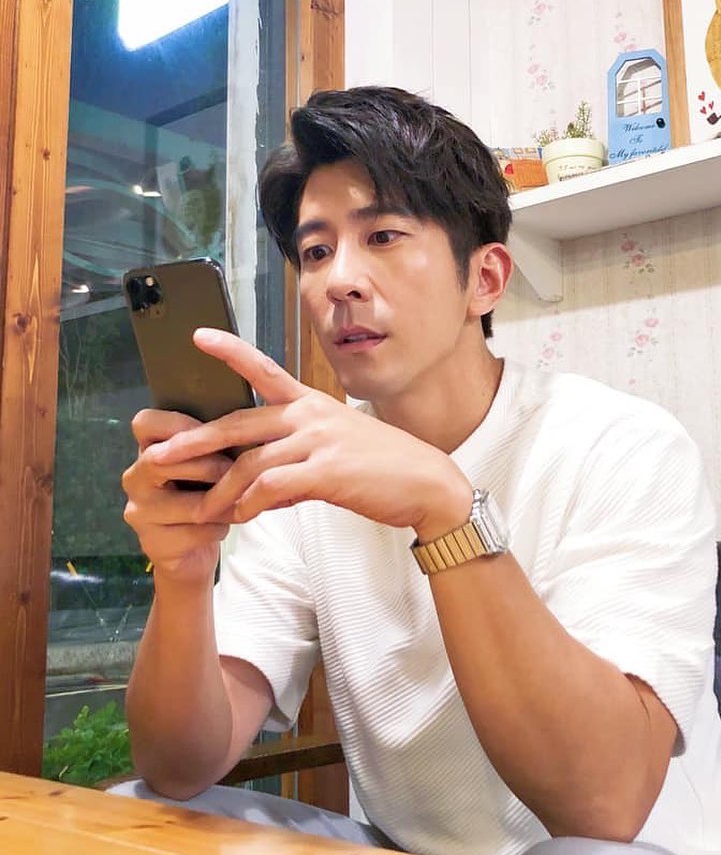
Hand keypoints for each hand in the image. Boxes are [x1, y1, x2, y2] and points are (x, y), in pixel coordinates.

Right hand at [122, 409, 235, 586]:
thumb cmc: (206, 495)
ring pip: (189, 503)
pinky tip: (225, 525)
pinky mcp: (152, 542)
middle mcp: (135, 478)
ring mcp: (139, 512)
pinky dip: (219, 528)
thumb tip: (249, 422)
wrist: (193, 551)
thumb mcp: (209, 462)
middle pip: (163, 459)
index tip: (215, 431)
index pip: (145, 423)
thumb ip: (215, 441)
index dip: (179, 424)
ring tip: (243, 500)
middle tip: (240, 469)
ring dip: (224, 502)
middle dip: (211, 464)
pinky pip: (195, 531)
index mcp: (148, 450)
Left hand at [150, 329, 472, 538]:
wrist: (427, 483)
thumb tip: (263, 487)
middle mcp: (310, 415)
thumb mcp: (338, 449)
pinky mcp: (327, 471)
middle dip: (194, 440)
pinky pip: (273, 487)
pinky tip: (242, 518)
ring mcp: (319, 441)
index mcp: (312, 403)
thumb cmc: (383, 467)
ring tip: (202, 511)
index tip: (197, 337)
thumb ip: (297, 460)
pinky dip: (251, 505)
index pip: (264, 369)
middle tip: (158, 456)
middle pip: (239, 421)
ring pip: (251, 462)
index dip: (229, 352)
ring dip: (221, 492)